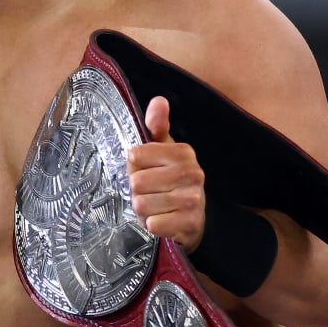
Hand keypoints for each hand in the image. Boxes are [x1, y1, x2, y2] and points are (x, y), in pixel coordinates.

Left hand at [126, 97, 205, 247]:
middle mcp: (192, 173)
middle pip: (136, 181)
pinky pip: (152, 223)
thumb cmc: (171, 181)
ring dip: (143, 210)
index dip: (134, 167)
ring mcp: (192, 200)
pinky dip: (151, 225)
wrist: (193, 219)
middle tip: (150, 192)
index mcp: (183, 152)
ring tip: (155, 207)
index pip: (135, 156)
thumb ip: (156, 127)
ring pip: (141, 204)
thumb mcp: (164, 152)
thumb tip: (159, 100)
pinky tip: (162, 221)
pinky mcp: (189, 223)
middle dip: (137, 191)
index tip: (146, 170)